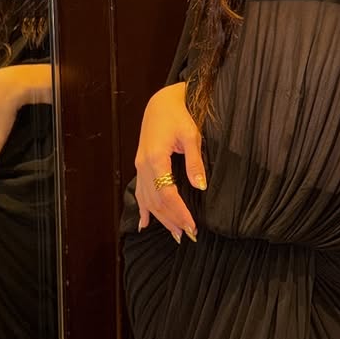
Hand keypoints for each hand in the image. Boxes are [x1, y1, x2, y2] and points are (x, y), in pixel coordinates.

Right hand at [134, 82, 206, 242]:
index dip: (179, 212)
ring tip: (175, 234)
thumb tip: (200, 186)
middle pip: (156, 201)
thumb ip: (194, 162)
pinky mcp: (140, 166)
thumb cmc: (178, 115)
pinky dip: (143, 209)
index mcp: (155, 158)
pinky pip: (140, 192)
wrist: (161, 102)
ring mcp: (139, 166)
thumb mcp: (191, 135)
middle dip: (171, 220)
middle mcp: (143, 165)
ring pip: (147, 199)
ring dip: (160, 218)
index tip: (192, 226)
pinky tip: (145, 223)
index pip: (167, 194)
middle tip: (187, 235)